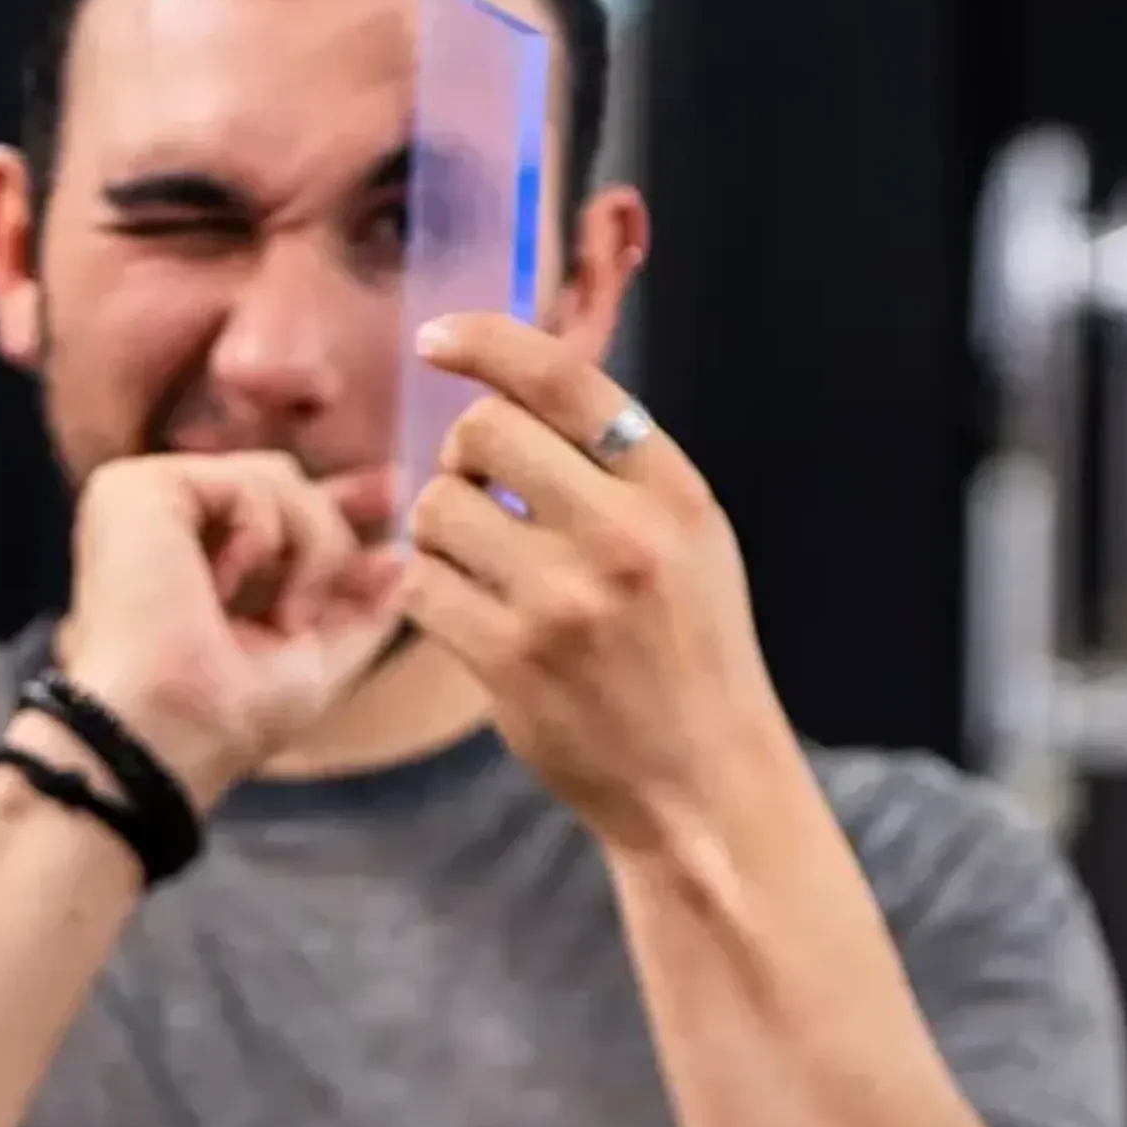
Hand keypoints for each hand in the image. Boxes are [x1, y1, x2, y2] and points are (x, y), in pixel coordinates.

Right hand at [56, 452, 406, 806]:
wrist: (168, 734)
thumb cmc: (231, 718)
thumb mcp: (316, 661)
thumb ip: (358, 608)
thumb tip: (401, 558)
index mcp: (188, 561)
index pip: (271, 510)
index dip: (334, 502)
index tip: (394, 490)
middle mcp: (160, 523)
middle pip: (282, 484)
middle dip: (334, 526)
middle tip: (351, 569)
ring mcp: (144, 502)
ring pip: (279, 479)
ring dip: (310, 551)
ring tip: (282, 616)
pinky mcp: (138, 489)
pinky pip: (249, 482)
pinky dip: (267, 535)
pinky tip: (224, 588)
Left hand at [401, 314, 798, 852]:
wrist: (704, 784)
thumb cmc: (689, 655)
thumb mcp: (691, 544)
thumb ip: (619, 470)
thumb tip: (508, 389)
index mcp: (673, 495)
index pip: (566, 380)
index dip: (487, 343)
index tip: (437, 341)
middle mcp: (623, 537)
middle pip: (484, 432)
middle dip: (464, 456)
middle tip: (481, 495)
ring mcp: (564, 601)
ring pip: (440, 507)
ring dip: (441, 530)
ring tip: (480, 566)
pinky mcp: (511, 661)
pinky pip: (421, 584)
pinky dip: (429, 591)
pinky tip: (467, 613)